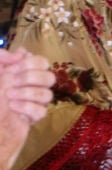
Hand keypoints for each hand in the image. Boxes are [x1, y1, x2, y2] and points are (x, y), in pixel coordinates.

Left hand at [0, 49, 54, 169]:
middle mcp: (29, 85)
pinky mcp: (33, 118)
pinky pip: (41, 111)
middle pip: (50, 77)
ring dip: (27, 94)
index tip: (14, 68)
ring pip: (48, 94)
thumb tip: (23, 52)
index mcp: (19, 71)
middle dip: (30, 78)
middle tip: (12, 83)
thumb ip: (2, 57)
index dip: (32, 64)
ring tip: (9, 98)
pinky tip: (13, 109)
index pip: (42, 62)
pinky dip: (26, 108)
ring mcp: (33, 102)